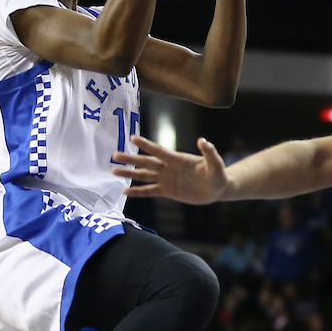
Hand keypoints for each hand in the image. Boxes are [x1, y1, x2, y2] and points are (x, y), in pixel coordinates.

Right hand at [113, 135, 228, 204]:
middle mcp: (168, 168)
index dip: (146, 145)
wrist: (217, 189)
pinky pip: (150, 191)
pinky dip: (138, 192)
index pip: (159, 151)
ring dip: (130, 174)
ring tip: (114, 171)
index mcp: (177, 159)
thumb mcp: (216, 164)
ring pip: (144, 176)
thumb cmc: (217, 174)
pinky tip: (125, 191)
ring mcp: (166, 179)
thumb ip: (209, 152)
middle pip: (146, 162)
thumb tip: (203, 140)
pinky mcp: (167, 191)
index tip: (133, 138)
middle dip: (131, 159)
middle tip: (115, 155)